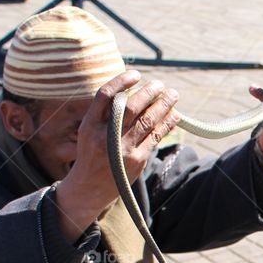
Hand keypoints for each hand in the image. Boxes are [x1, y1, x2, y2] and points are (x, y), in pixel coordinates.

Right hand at [56, 71, 179, 242]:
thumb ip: (104, 112)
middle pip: (131, 106)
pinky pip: (156, 137)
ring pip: (148, 120)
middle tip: (160, 84)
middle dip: (149, 92)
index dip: (121, 81)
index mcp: (89, 125)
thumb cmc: (91, 153)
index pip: (105, 95)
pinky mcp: (137, 160)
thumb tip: (132, 89)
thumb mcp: (88, 131)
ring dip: (163, 105)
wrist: (89, 188)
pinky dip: (167, 123)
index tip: (135, 74)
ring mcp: (122, 149)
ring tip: (173, 95)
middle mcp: (105, 136)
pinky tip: (174, 115)